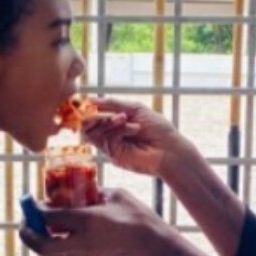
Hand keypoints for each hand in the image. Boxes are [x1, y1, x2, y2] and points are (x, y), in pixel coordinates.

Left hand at [21, 187, 167, 255]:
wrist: (155, 247)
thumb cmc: (140, 217)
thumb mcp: (116, 196)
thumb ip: (96, 194)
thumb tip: (83, 192)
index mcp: (87, 221)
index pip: (49, 217)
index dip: (35, 209)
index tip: (30, 201)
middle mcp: (82, 240)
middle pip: (42, 244)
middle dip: (27, 233)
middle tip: (23, 221)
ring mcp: (85, 253)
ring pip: (50, 254)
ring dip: (37, 242)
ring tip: (34, 229)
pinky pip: (63, 255)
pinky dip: (53, 246)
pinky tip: (56, 234)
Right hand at [78, 98, 200, 180]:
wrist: (169, 148)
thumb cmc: (157, 128)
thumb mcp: (135, 109)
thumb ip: (113, 104)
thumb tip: (91, 99)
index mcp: (114, 122)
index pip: (91, 115)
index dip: (88, 109)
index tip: (89, 102)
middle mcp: (109, 134)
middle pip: (86, 125)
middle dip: (95, 116)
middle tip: (107, 112)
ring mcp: (110, 146)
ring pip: (92, 132)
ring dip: (107, 121)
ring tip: (125, 118)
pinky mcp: (113, 155)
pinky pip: (106, 139)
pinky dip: (118, 130)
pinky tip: (133, 128)